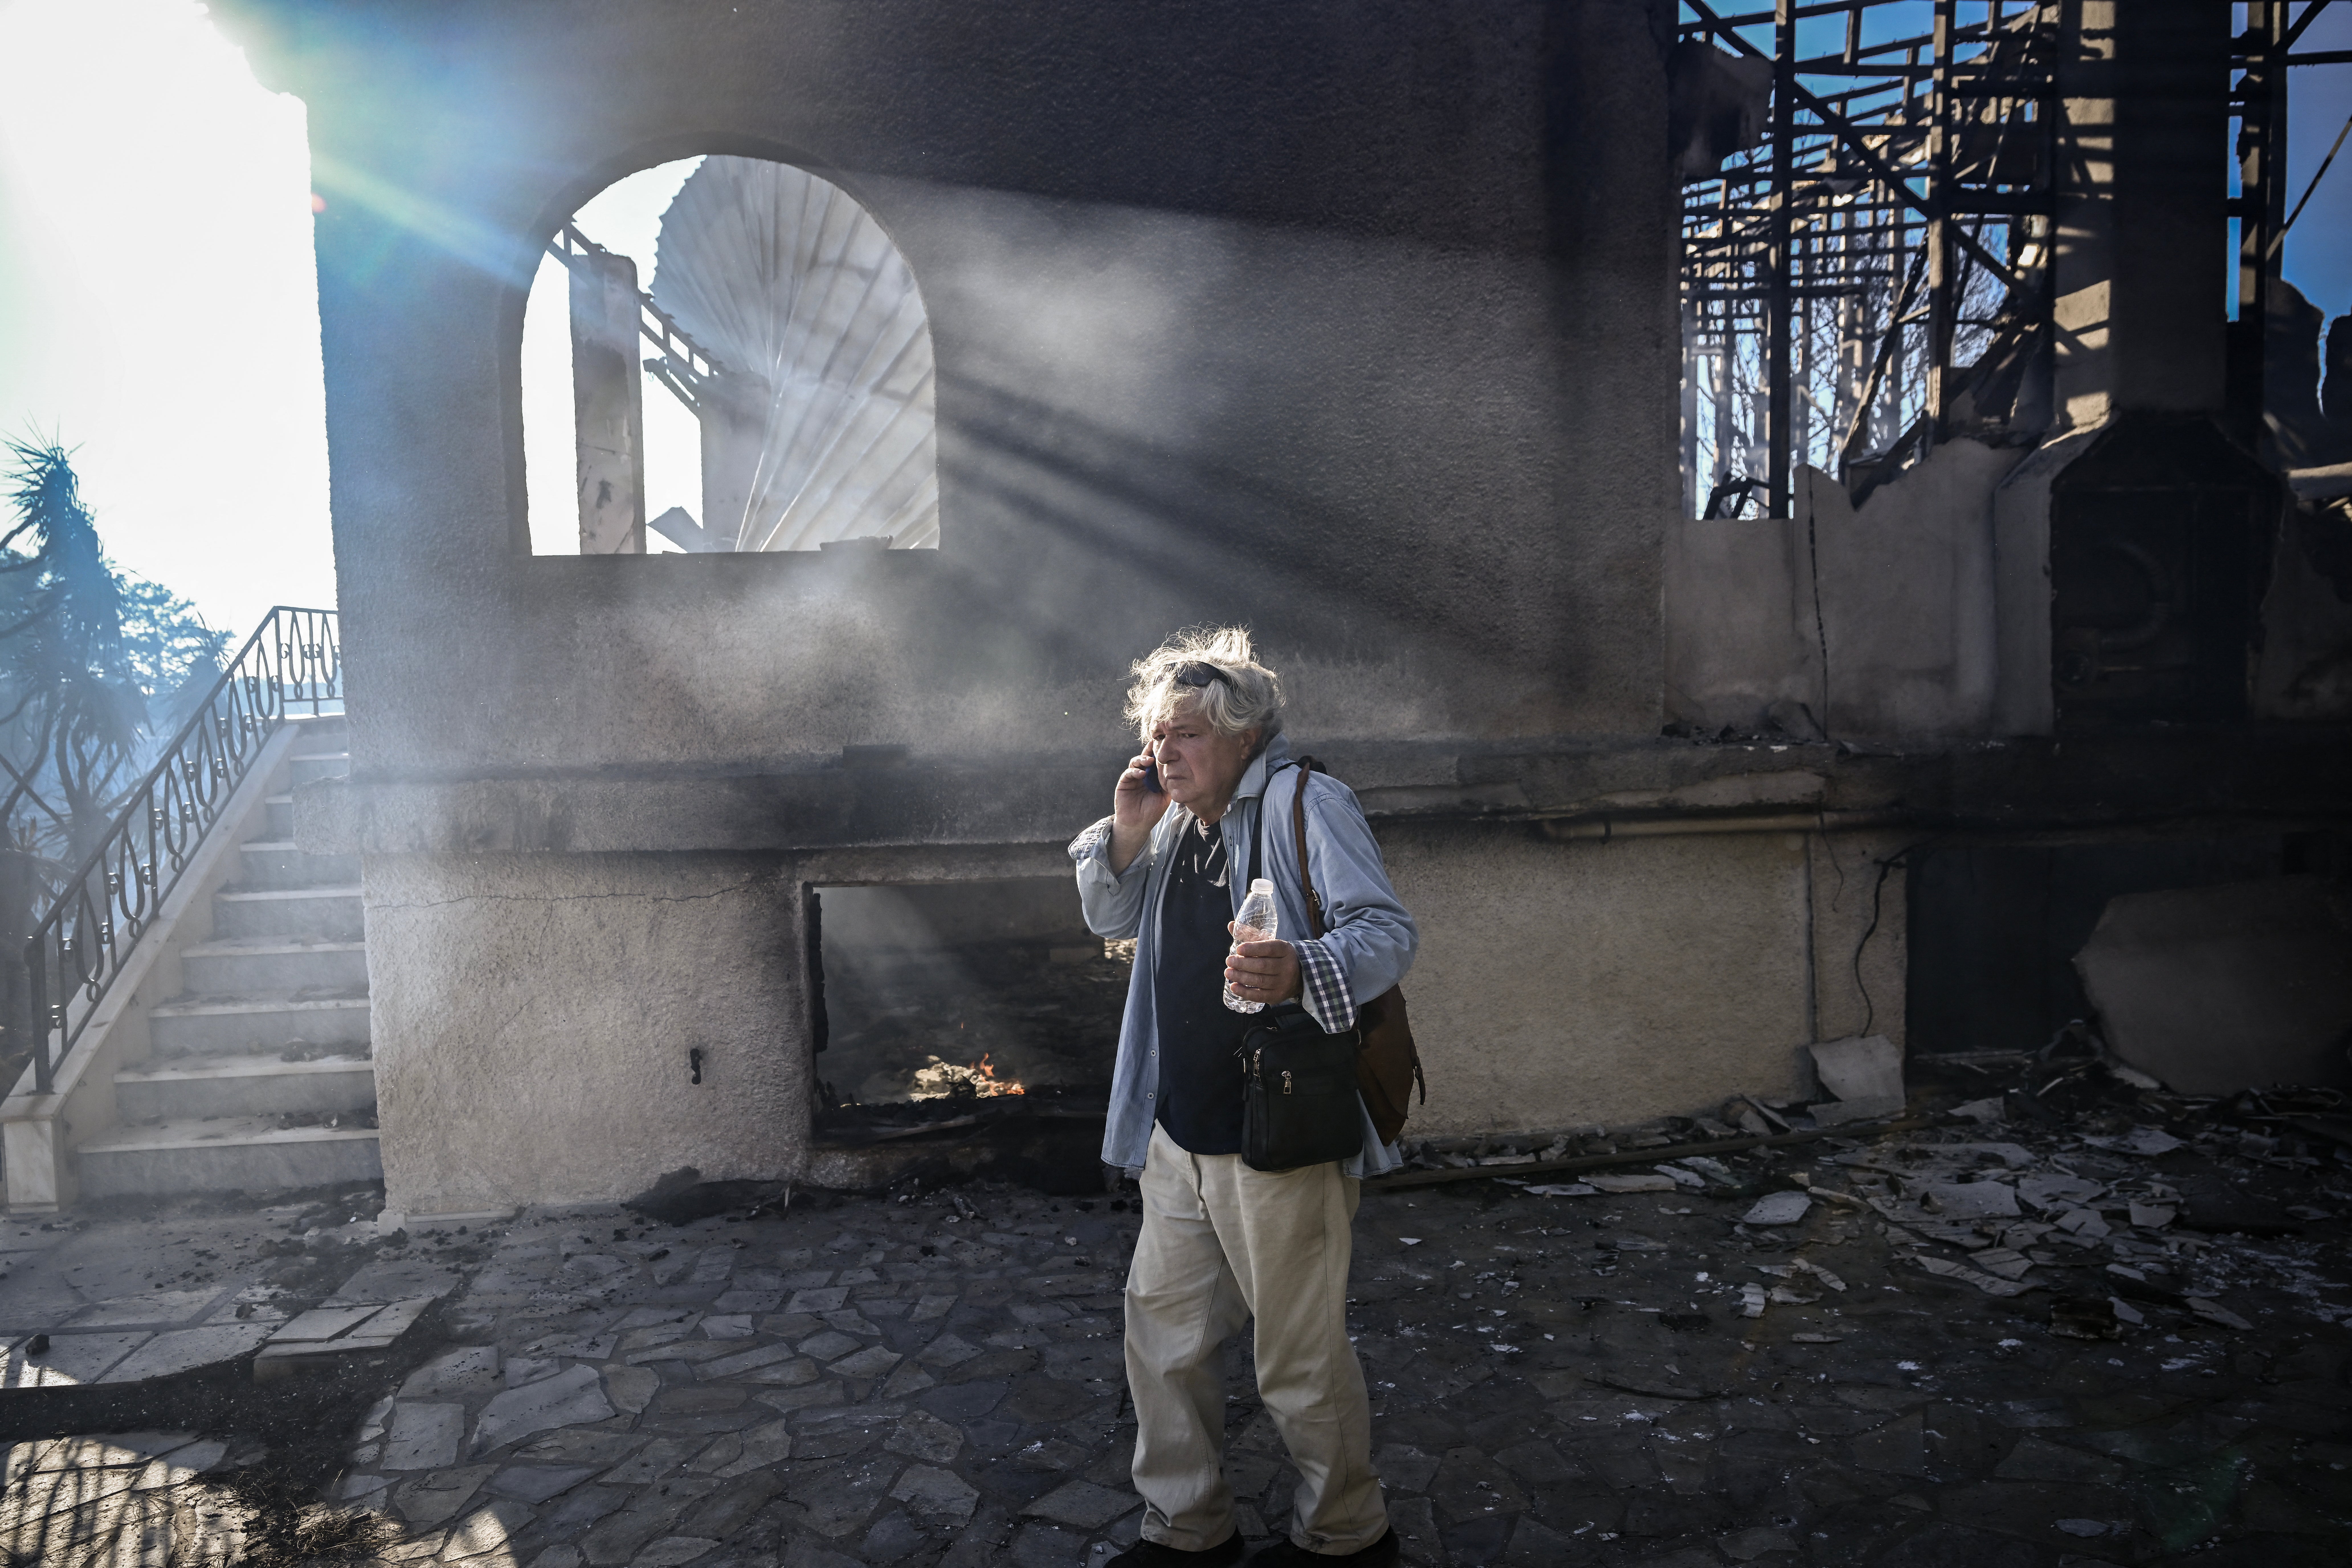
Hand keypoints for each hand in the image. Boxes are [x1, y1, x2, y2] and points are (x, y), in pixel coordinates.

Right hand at [1109, 752, 1168, 872]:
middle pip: (1146, 757)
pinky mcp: (1124, 782)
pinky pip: (1128, 773)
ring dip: (1142, 759)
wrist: (1138, 824)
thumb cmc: (1152, 812)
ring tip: (1149, 761)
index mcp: (1154, 776)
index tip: (1168, 747)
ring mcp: (1133, 777)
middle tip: (1157, 747)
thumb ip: (1169, 784)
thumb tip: (1178, 770)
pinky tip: (1141, 774)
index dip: (1161, 754)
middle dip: (1151, 751)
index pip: (1157, 762)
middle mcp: (1143, 774)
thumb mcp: (1165, 797)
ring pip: (1136, 762)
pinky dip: (1135, 771)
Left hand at [1225, 932, 1301, 1004]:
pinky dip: (1245, 992)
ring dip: (1241, 977)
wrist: (1298, 975)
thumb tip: (1231, 925)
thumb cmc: (1276, 957)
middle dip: (1243, 964)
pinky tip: (1234, 987)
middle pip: (1263, 965)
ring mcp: (1283, 983)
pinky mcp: (1277, 996)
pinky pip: (1259, 996)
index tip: (1238, 949)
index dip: (1253, 949)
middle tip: (1228, 961)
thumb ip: (1250, 935)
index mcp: (1285, 950)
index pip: (1269, 948)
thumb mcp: (1269, 944)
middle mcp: (1287, 966)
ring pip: (1260, 981)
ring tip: (1228, 973)